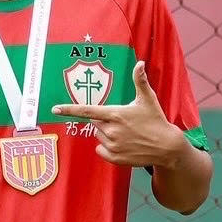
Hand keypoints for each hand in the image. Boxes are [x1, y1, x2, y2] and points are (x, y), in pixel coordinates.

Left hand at [52, 61, 186, 168]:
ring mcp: (112, 145)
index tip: (54, 109)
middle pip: (95, 122)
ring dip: (107, 133)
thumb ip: (140, 81)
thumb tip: (140, 63)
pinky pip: (100, 149)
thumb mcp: (148, 99)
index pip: (87, 111)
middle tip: (122, 121)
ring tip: (126, 133)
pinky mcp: (115, 158)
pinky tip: (123, 144)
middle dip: (104, 120)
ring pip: (98, 135)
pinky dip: (107, 147)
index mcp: (115, 114)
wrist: (167, 147)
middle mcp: (111, 130)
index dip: (69, 109)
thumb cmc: (156, 120)